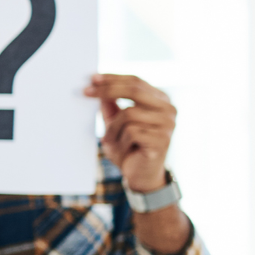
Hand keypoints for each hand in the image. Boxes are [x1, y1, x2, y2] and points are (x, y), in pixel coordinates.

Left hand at [86, 75, 175, 191]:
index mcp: (160, 100)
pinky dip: (120, 141)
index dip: (113, 78)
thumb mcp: (115, 123)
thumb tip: (97, 84)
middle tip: (86, 92)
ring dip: (112, 129)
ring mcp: (168, 124)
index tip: (92, 78)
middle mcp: (168, 109)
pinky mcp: (162, 140)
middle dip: (107, 90)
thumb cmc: (128, 147)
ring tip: (111, 141)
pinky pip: (131, 132)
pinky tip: (124, 150)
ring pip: (128, 114)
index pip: (136, 81)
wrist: (140, 175)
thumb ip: (110, 105)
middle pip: (134, 90)